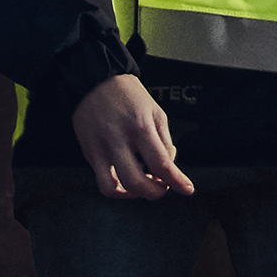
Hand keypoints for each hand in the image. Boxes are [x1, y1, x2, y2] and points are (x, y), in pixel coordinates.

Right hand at [69, 73, 194, 199]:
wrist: (96, 82)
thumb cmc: (130, 97)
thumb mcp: (156, 113)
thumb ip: (164, 143)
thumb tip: (167, 170)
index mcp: (140, 126)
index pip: (161, 163)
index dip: (177, 181)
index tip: (187, 189)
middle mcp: (118, 139)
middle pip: (137, 182)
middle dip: (155, 192)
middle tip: (163, 186)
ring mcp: (100, 148)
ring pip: (115, 188)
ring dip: (134, 195)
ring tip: (144, 184)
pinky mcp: (89, 154)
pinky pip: (102, 182)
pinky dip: (118, 189)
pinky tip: (128, 181)